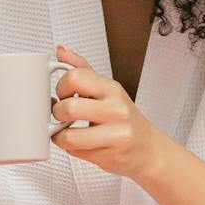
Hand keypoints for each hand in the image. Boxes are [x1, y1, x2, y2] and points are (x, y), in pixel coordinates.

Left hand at [49, 44, 167, 179]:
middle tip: (61, 115)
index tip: (63, 95)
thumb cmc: (123, 118)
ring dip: (60, 136)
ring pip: (70, 136)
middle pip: (70, 108)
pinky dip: (70, 149)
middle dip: (57, 114)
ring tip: (65, 131)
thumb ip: (81, 69)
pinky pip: (76, 152)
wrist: (147, 148)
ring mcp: (115, 133)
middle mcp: (116, 109)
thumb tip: (61, 49)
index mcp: (111, 88)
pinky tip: (78, 143)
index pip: (75, 77)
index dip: (61, 87)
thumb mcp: (106, 89)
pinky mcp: (111, 155)